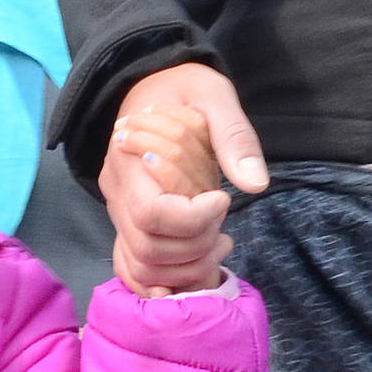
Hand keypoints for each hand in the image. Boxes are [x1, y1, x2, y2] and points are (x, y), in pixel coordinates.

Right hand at [101, 64, 268, 295]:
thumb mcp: (214, 96)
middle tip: (223, 219)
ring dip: (189, 265)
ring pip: (143, 265)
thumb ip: (234, 136)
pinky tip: (202, 266)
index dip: (193, 219)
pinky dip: (167, 280)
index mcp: (129, 157)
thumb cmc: (184, 91)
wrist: (155, 90)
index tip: (222, 199)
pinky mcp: (128, 227)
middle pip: (148, 247)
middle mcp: (116, 191)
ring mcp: (118, 213)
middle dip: (196, 243)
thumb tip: (255, 184)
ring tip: (220, 240)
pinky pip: (135, 270)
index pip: (151, 214)